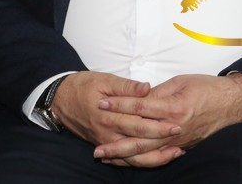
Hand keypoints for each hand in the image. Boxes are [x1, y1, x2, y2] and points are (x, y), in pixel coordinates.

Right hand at [49, 71, 179, 154]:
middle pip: (138, 141)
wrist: (60, 100)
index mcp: (109, 114)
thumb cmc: (84, 86)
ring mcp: (105, 141)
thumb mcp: (104, 80)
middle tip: (181, 137)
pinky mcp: (104, 145)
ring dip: (154, 157)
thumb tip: (146, 88)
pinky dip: (140, 161)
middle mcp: (107, 132)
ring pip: (132, 157)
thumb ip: (126, 86)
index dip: (158, 124)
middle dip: (161, 141)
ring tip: (175, 152)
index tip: (176, 122)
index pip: (138, 122)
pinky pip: (123, 159)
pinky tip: (156, 159)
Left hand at [93, 73, 241, 167]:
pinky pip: (158, 156)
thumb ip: (158, 92)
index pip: (139, 106)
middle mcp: (174, 127)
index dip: (119, 105)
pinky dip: (141, 159)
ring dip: (124, 154)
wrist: (232, 103)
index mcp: (173, 107)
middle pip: (138, 136)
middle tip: (95, 144)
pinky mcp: (181, 146)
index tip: (102, 103)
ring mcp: (177, 140)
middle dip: (115, 139)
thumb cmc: (208, 88)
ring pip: (146, 150)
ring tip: (106, 156)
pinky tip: (128, 160)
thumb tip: (138, 98)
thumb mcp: (181, 82)